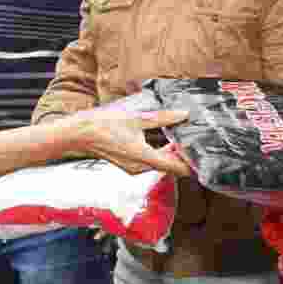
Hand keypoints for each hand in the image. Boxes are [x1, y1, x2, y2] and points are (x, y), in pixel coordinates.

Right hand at [68, 108, 193, 175]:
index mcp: (145, 159)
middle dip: (184, 157)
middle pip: (171, 168)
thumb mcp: (137, 119)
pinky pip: (152, 163)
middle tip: (196, 142)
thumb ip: (162, 118)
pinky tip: (166, 142)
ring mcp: (134, 169)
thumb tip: (183, 115)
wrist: (81, 135)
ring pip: (161, 166)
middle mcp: (141, 168)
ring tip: (183, 140)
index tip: (202, 152)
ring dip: (172, 156)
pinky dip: (161, 155)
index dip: (192, 163)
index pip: (178, 168)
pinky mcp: (129, 165)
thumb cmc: (105, 126)